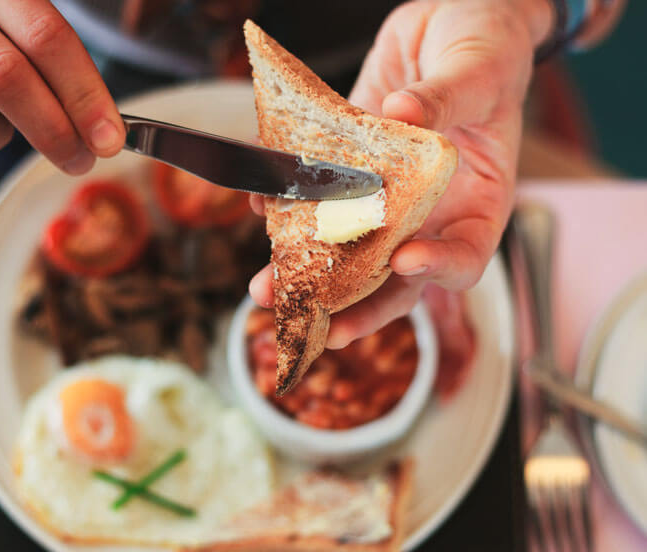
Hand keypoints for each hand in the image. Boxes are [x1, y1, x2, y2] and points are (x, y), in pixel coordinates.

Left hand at [249, 0, 550, 347]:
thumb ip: (446, 97)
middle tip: (315, 323)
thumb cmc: (487, 46)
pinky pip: (319, 198)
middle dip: (353, 304)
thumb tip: (403, 114)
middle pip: (394, 277)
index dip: (437, 268)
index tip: (405, 260)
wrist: (449, 20)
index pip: (464, 256)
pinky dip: (288, 207)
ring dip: (306, 272)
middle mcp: (429, 211)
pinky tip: (263, 207)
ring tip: (266, 288)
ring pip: (347, 249)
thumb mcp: (479, 68)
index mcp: (478, 200)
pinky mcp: (350, 170)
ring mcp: (385, 196)